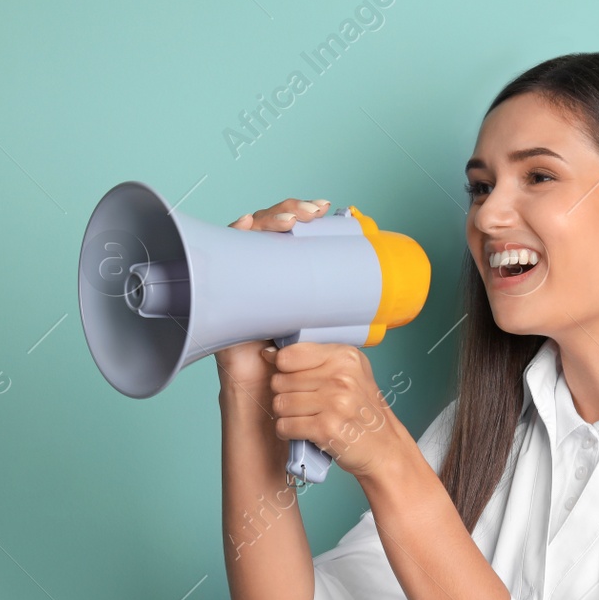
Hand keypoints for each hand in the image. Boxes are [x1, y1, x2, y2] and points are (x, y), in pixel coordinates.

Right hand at [213, 197, 331, 395]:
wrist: (269, 391)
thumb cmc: (295, 361)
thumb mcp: (322, 328)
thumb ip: (336, 313)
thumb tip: (377, 305)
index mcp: (286, 274)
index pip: (292, 233)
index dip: (305, 214)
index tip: (323, 208)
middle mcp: (261, 270)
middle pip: (271, 227)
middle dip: (291, 210)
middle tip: (311, 213)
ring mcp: (241, 277)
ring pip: (249, 235)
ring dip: (268, 219)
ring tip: (290, 222)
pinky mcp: (223, 292)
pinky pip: (221, 257)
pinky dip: (231, 236)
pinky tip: (243, 225)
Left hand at [265, 341, 409, 479]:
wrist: (384, 448)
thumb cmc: (362, 411)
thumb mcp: (349, 374)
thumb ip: (313, 361)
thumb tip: (268, 354)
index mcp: (345, 357)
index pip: (290, 355)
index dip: (283, 369)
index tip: (292, 378)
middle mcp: (341, 377)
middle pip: (281, 380)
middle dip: (284, 394)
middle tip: (303, 404)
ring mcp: (335, 403)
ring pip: (280, 403)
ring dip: (285, 415)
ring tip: (303, 418)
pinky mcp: (326, 428)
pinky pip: (284, 426)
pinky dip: (287, 432)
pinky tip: (303, 431)